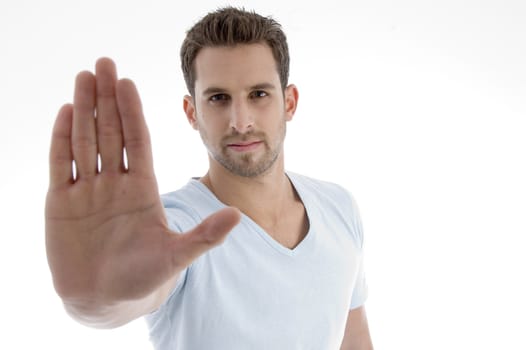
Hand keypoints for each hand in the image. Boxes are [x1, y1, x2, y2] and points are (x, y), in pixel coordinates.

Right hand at [45, 58, 239, 307]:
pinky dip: (61, 139)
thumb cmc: (143, 279)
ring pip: (85, 140)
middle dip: (107, 98)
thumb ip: (205, 236)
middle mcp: (116, 183)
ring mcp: (89, 191)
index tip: (128, 82)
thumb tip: (240, 215)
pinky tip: (64, 113)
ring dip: (83, 109)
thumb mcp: (176, 256)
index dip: (132, 111)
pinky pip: (61, 164)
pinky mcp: (62, 203)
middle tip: (103, 63)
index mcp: (143, 188)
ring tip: (83, 77)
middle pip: (111, 131)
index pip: (138, 140)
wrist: (107, 300)